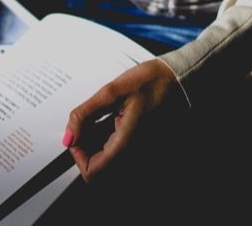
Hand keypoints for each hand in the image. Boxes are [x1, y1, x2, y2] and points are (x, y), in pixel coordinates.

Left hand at [62, 59, 179, 181]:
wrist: (182, 79)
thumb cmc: (153, 81)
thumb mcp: (112, 91)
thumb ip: (86, 114)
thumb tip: (69, 136)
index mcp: (128, 143)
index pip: (93, 172)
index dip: (78, 156)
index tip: (77, 135)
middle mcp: (137, 155)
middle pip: (101, 169)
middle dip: (88, 148)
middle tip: (91, 122)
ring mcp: (143, 154)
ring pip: (111, 162)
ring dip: (99, 144)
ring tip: (105, 118)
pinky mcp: (146, 148)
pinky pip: (122, 154)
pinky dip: (111, 141)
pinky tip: (115, 120)